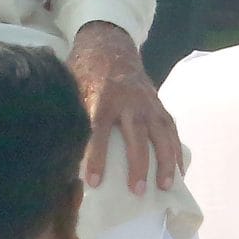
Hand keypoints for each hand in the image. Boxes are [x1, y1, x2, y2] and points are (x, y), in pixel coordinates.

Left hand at [70, 21, 182, 196]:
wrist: (110, 48)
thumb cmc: (86, 74)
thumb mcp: (74, 89)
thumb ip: (73, 114)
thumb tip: (59, 149)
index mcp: (102, 97)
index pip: (99, 130)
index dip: (96, 156)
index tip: (94, 181)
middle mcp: (129, 101)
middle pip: (136, 136)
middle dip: (138, 164)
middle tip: (137, 191)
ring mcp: (147, 103)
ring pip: (160, 134)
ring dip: (164, 161)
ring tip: (165, 186)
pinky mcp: (159, 106)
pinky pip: (171, 130)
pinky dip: (176, 151)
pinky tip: (179, 172)